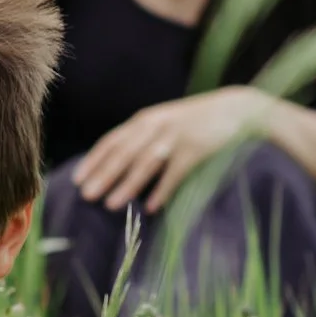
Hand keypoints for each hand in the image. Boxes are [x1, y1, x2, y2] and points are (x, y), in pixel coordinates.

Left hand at [74, 87, 273, 213]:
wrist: (237, 109)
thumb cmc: (196, 121)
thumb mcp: (167, 122)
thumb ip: (144, 138)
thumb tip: (116, 165)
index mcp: (146, 120)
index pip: (112, 141)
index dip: (94, 160)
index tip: (77, 179)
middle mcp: (157, 126)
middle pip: (124, 153)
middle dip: (103, 175)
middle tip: (86, 195)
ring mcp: (176, 137)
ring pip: (145, 163)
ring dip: (127, 185)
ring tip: (110, 205)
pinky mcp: (197, 149)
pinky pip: (175, 173)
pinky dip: (162, 190)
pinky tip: (150, 207)